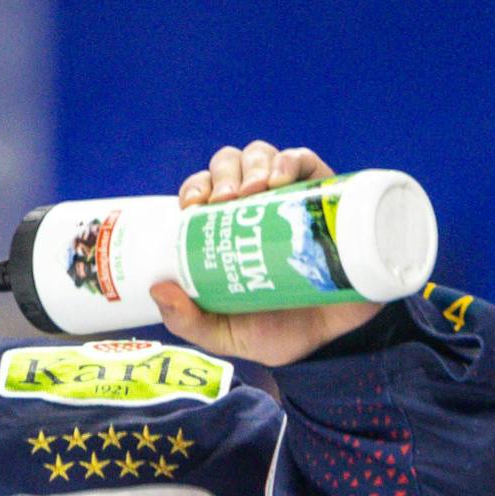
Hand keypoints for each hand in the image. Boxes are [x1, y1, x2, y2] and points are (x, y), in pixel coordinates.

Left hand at [148, 142, 382, 365]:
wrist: (336, 339)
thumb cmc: (278, 332)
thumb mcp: (226, 335)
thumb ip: (189, 322)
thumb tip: (158, 289)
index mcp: (227, 230)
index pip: (203, 192)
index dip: (194, 188)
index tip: (192, 207)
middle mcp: (256, 207)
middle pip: (230, 166)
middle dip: (221, 175)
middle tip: (224, 201)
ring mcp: (290, 197)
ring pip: (263, 156)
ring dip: (253, 164)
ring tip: (253, 190)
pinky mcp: (324, 196)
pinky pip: (306, 160)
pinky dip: (291, 160)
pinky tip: (282, 178)